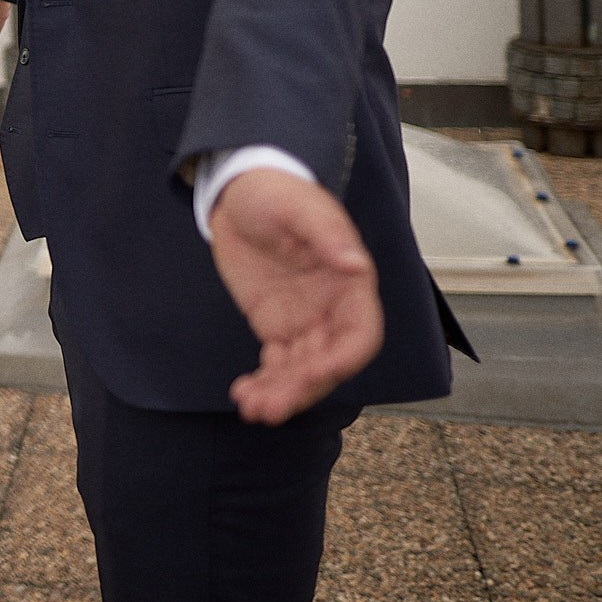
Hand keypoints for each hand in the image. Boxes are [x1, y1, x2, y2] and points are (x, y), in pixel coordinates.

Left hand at [211, 167, 383, 423]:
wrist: (240, 192)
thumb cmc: (277, 193)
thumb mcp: (299, 207)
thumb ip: (328, 235)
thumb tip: (357, 264)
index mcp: (350, 284)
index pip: (361, 335)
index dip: (344, 359)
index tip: (317, 375)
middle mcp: (333, 310)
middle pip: (328, 362)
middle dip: (303, 388)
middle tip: (269, 408)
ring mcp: (305, 322)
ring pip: (302, 371)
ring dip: (281, 394)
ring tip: (251, 409)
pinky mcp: (277, 326)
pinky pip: (277, 364)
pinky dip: (264, 383)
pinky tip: (243, 395)